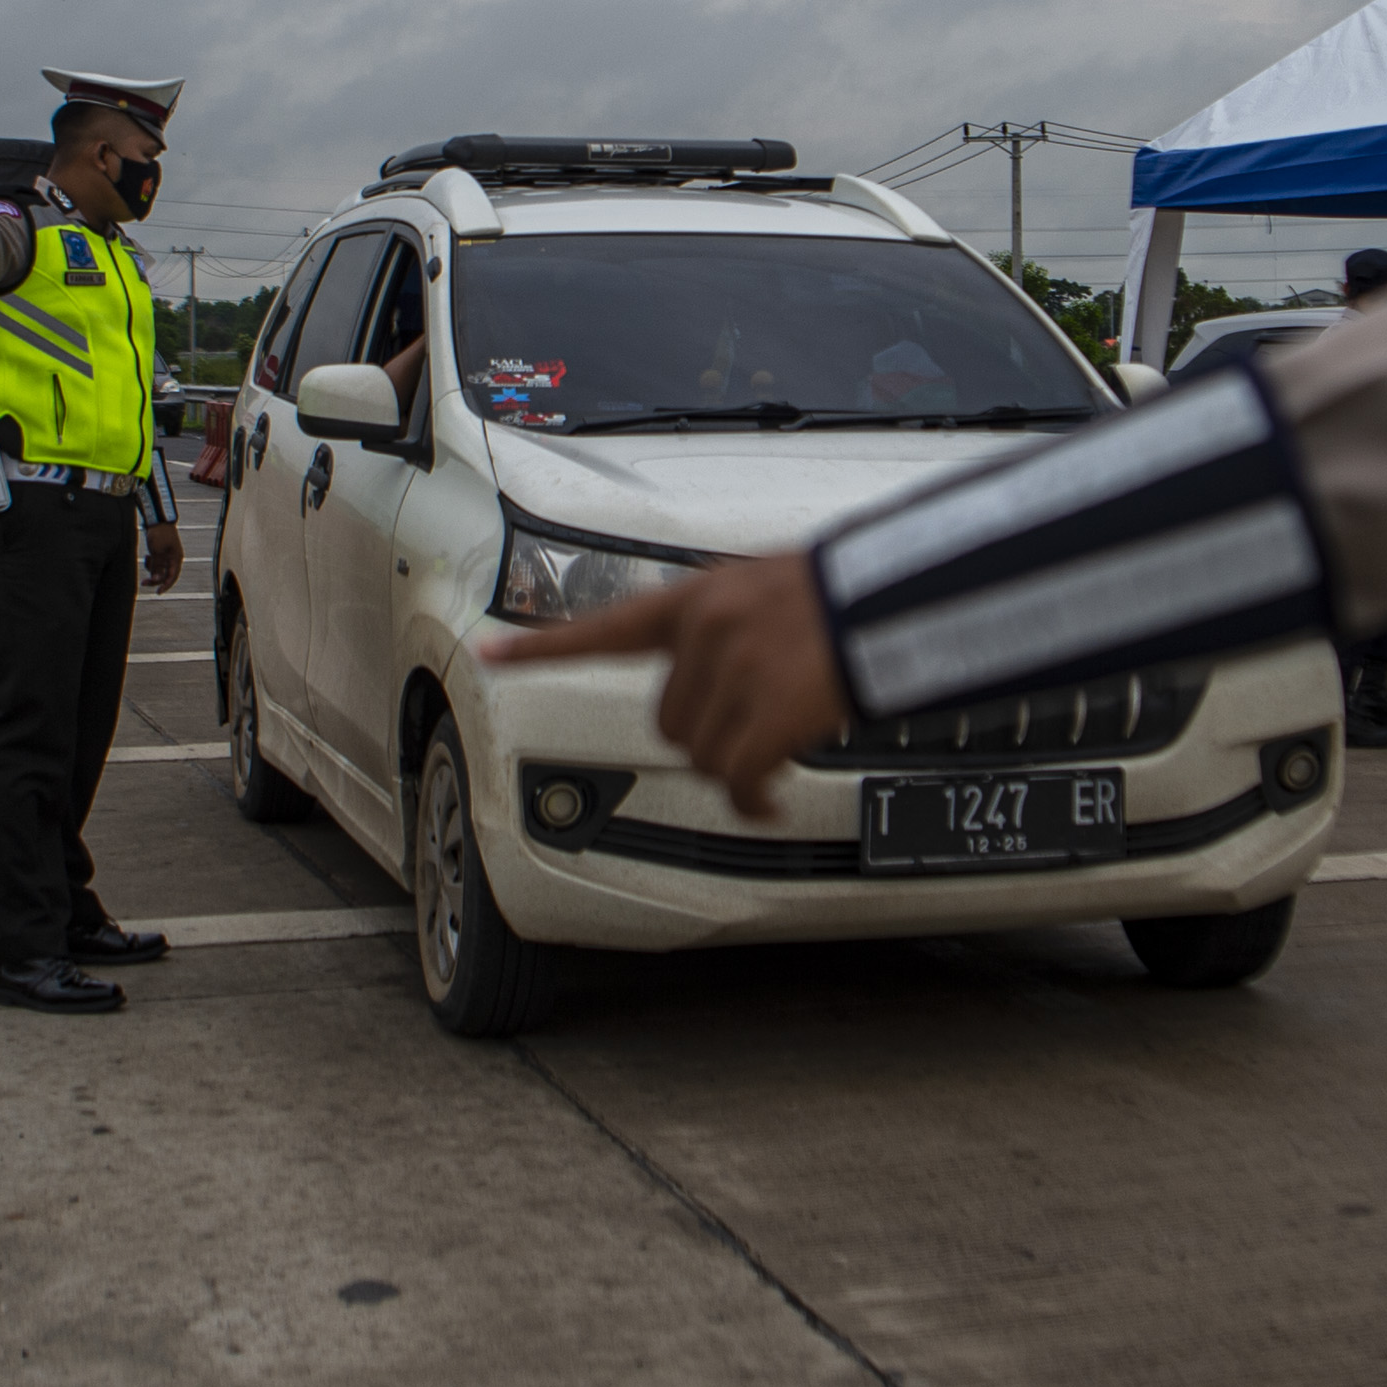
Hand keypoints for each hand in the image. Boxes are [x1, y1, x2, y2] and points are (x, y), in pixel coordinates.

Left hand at [143, 522, 185, 592]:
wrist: (158, 519)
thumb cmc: (159, 534)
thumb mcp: (157, 551)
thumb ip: (157, 566)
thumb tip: (157, 580)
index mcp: (176, 558)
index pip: (172, 577)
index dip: (166, 586)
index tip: (158, 592)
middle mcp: (173, 558)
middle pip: (165, 575)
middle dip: (154, 579)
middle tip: (143, 582)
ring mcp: (168, 555)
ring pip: (159, 569)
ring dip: (152, 569)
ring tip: (146, 559)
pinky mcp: (161, 552)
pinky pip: (157, 562)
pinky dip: (151, 562)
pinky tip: (147, 555)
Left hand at [483, 550, 842, 820]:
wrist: (895, 598)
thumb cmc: (845, 594)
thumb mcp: (769, 585)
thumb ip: (727, 622)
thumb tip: (719, 671)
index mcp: (697, 598)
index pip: (604, 626)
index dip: (542, 646)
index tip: (490, 653)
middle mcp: (704, 633)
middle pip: (668, 721)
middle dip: (704, 736)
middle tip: (751, 729)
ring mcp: (733, 675)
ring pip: (702, 755)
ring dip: (735, 766)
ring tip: (776, 751)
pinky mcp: (767, 716)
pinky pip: (738, 780)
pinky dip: (752, 799)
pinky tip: (769, 801)